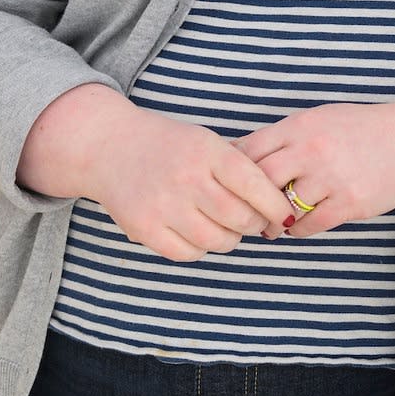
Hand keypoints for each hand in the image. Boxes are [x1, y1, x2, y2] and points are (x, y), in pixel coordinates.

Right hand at [85, 106, 294, 261]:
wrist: (110, 147)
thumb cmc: (170, 145)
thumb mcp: (207, 141)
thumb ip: (238, 167)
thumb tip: (277, 202)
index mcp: (207, 152)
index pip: (255, 185)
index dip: (276, 205)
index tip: (284, 214)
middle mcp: (186, 178)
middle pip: (239, 218)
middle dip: (255, 224)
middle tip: (254, 221)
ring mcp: (163, 206)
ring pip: (217, 240)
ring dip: (230, 239)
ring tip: (226, 227)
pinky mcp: (143, 229)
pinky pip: (187, 254)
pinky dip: (201, 248)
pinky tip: (198, 233)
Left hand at [234, 102, 394, 237]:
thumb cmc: (359, 130)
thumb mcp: (318, 119)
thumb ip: (282, 136)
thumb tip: (237, 154)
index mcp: (301, 126)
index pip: (249, 151)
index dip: (233, 172)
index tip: (231, 186)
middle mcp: (313, 149)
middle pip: (260, 181)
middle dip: (248, 201)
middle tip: (246, 212)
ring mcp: (332, 177)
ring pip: (283, 208)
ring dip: (272, 221)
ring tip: (270, 224)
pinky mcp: (350, 202)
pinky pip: (310, 225)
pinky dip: (298, 230)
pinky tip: (298, 226)